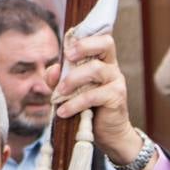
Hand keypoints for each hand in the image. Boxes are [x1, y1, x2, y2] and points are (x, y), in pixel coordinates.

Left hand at [47, 34, 145, 169]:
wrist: (106, 133)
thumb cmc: (85, 105)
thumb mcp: (67, 88)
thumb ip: (57, 77)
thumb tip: (52, 69)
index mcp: (101, 59)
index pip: (99, 37)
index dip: (84, 35)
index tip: (67, 45)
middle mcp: (111, 66)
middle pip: (106, 43)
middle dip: (84, 46)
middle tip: (68, 57)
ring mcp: (116, 80)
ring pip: (96, 69)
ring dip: (72, 80)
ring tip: (59, 94)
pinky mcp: (117, 97)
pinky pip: (94, 95)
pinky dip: (74, 103)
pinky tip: (63, 111)